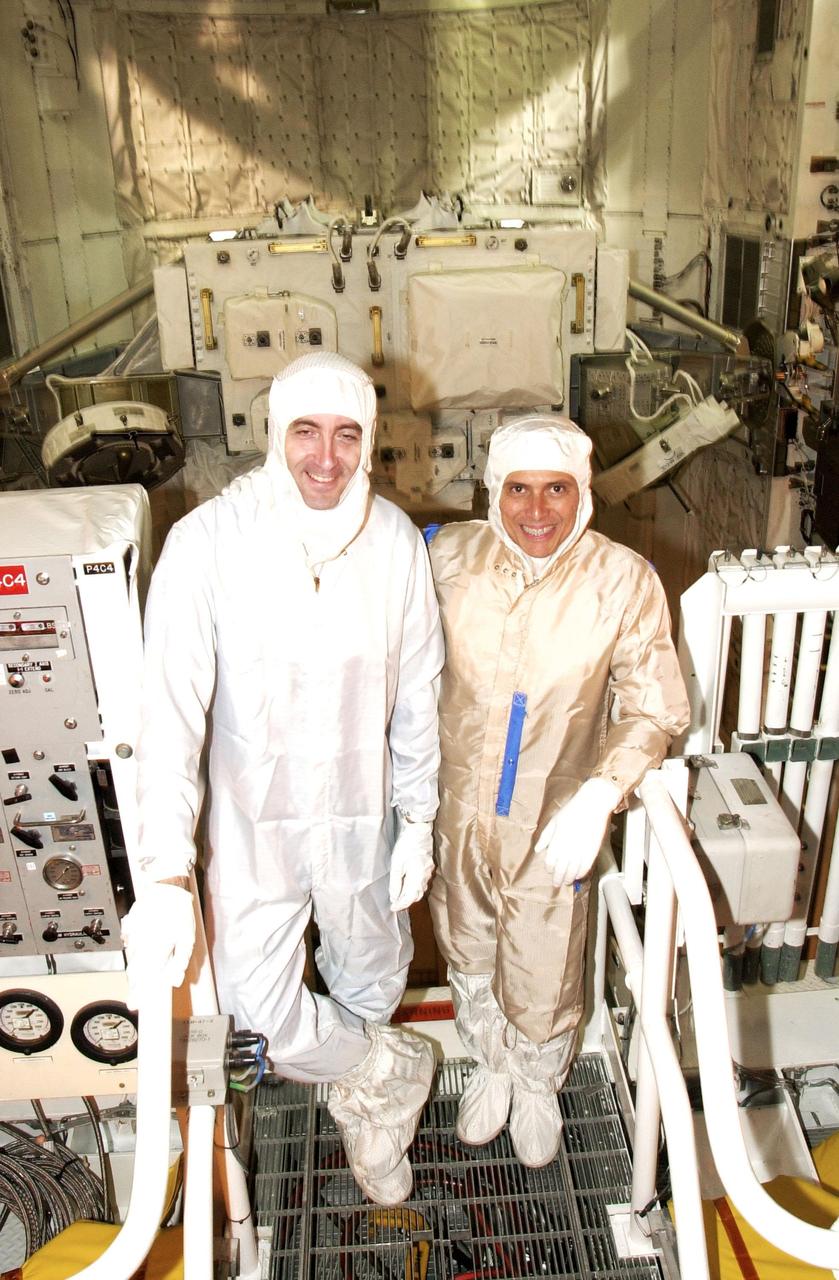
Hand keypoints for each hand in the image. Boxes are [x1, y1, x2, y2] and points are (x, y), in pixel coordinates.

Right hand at [121, 882, 195, 1010]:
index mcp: (154, 949)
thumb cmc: (179, 913)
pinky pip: (130, 944)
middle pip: (134, 971)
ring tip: (144, 973)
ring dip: (136, 969)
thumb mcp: (187, 939)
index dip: (138, 994)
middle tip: (136, 997)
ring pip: (131, 958)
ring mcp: (132, 935)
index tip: (135, 1005)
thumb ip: (179, 962)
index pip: (143, 979)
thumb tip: (174, 981)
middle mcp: (139, 944)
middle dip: (135, 986)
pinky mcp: (129, 927)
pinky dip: (134, 951)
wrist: (166, 888)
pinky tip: (143, 949)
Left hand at [389, 818, 434, 911]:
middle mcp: (426, 876)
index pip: (410, 897)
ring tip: (400, 895)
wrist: (419, 829)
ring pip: (421, 888)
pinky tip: (408, 884)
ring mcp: (429, 870)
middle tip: (395, 904)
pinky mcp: (429, 865)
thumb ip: (395, 882)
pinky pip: (423, 881)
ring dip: (411, 894)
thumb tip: (394, 897)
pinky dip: (415, 886)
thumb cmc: (406, 845)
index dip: (401, 905)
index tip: (393, 908)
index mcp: (418, 876)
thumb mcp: (396, 864)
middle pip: (417, 895)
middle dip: (406, 901)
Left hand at [534, 778, 621, 886]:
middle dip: (557, 878)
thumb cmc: (571, 811)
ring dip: (568, 878)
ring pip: (572, 872)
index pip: (550, 862)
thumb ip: (545, 837)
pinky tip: (578, 875)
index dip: (549, 868)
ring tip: (566, 882)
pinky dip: (581, 874)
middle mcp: (567, 850)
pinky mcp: (592, 852)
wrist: (592, 805)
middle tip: (556, 883)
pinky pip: (585, 868)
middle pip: (560, 870)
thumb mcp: (554, 821)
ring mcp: (580, 852)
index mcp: (556, 842)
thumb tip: (538, 850)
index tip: (549, 870)